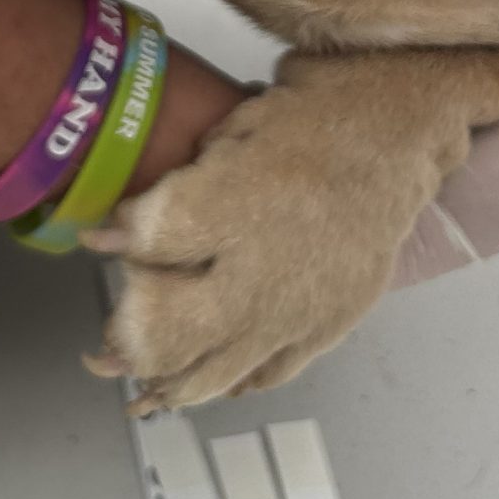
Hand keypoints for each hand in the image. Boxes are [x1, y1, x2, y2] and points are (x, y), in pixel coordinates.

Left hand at [87, 80, 412, 409]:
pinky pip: (266, 374)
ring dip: (169, 380)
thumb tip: (124, 228)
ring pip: (213, 372)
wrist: (398, 131)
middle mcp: (263, 270)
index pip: (148, 244)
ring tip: (141, 382)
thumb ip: (180, 185)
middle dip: (130, 337)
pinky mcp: (328, 325)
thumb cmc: (313, 116)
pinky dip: (231, 379)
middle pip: (170, 334)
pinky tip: (209, 375)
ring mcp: (297, 308)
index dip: (114, 243)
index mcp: (233, 206)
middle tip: (110, 334)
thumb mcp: (233, 129)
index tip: (99, 241)